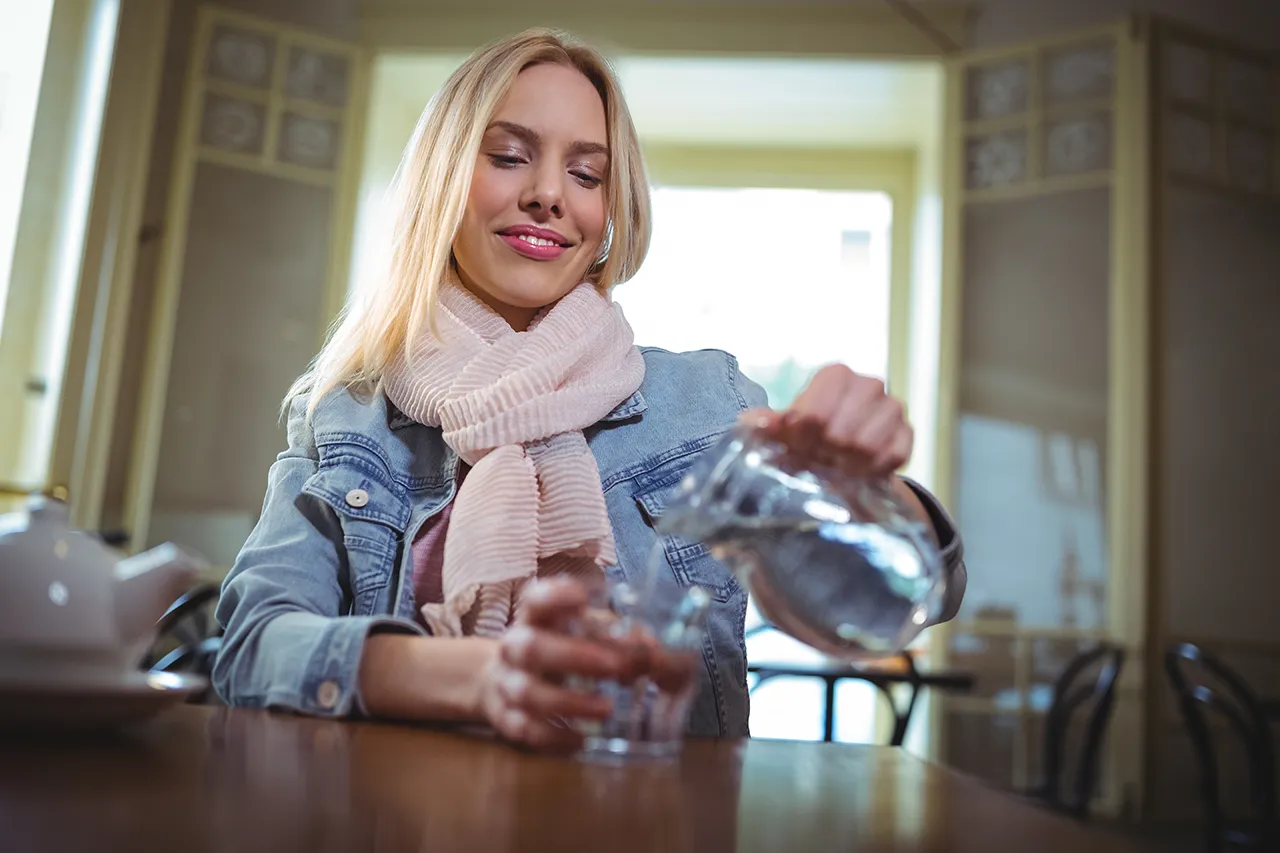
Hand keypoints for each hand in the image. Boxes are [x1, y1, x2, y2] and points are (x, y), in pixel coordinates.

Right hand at [478, 578, 624, 751]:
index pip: (535, 600)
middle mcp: (515, 648)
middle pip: (531, 648)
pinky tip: (583, 739)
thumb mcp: (582, 635)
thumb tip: (654, 652)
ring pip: (528, 693)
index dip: (554, 596)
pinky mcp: (507, 720)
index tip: (581, 597)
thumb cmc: (556, 650)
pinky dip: (555, 737)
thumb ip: (617, 639)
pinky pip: (527, 731)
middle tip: (614, 665)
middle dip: (573, 656)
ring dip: (569, 701)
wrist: (502, 683)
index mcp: (535, 619)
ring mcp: (507, 685)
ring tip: (607, 708)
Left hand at [744, 364, 911, 478]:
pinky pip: (892, 458)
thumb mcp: (783, 429)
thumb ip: (764, 424)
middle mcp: (869, 385)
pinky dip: (871, 471)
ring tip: (835, 467)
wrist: (845, 453)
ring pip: (867, 448)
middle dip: (823, 455)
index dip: (801, 439)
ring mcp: (893, 408)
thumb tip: (749, 423)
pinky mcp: (908, 433)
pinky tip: (858, 472)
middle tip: (815, 461)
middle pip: (841, 433)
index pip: (815, 413)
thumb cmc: (809, 435)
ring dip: (846, 465)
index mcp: (836, 375)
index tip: (797, 447)